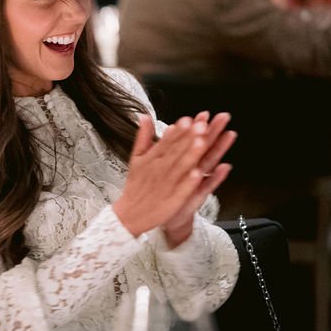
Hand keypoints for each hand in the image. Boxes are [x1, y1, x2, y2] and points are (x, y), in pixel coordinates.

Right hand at [113, 114, 211, 237]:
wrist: (130, 214)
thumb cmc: (136, 186)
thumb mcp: (136, 158)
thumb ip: (142, 137)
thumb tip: (144, 116)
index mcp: (151, 158)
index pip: (166, 141)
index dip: (178, 131)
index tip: (188, 119)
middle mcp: (159, 169)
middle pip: (176, 151)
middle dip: (188, 138)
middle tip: (201, 125)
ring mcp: (166, 185)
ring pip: (180, 168)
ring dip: (191, 155)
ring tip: (201, 144)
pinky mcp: (172, 200)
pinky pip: (182, 190)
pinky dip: (189, 182)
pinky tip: (198, 174)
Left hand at [161, 112, 236, 246]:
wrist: (157, 214)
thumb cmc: (162, 189)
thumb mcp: (158, 165)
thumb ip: (165, 146)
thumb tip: (168, 127)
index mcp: (182, 160)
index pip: (191, 139)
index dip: (198, 126)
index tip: (205, 112)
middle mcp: (192, 168)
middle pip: (204, 146)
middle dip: (214, 131)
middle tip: (223, 117)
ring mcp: (196, 181)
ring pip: (210, 161)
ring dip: (220, 149)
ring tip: (229, 135)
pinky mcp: (196, 194)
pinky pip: (208, 184)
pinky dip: (216, 177)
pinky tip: (224, 167)